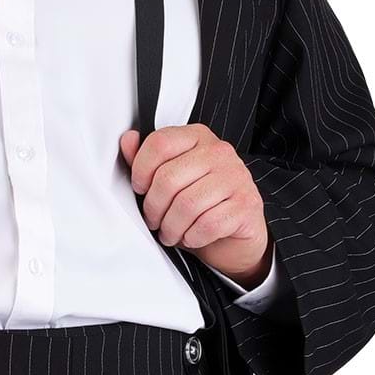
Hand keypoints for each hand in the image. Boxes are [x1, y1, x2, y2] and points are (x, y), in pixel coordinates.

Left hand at [119, 124, 270, 285]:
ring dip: (171, 227)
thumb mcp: (171, 182)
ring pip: (186, 205)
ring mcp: (236, 177)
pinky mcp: (246, 204)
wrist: (235, 235)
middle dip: (154, 208)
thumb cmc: (202, 206)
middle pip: (168, 178)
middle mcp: (219, 152)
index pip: (160, 143)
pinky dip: (193, 237)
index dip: (141, 170)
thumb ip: (148, 161)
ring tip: (170, 232)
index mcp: (198, 137)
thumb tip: (128, 140)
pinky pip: (207, 224)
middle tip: (154, 220)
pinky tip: (192, 236)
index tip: (140, 188)